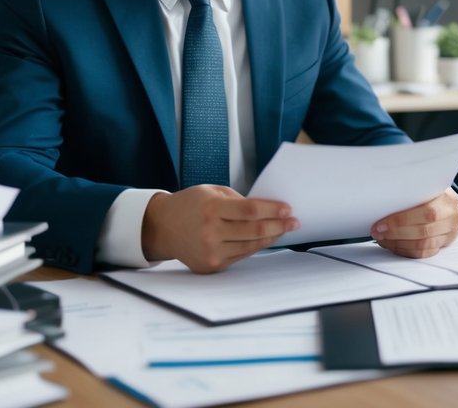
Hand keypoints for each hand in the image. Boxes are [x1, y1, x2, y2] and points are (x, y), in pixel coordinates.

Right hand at [141, 185, 298, 272]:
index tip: (288, 209)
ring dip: (271, 237)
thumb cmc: (189, 204)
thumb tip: (267, 209)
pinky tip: (266, 239)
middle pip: (255, 230)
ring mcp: (211, 251)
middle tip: (294, 222)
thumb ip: (238, 200)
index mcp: (211, 209)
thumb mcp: (212, 192)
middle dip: (279, 225)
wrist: (162, 227)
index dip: (272, 210)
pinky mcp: (212, 265)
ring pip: (251, 246)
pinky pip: (241, 255)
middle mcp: (211, 232)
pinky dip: (256, 246)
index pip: (250, 210)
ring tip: (284, 230)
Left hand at [371, 188, 457, 258]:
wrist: (447, 201)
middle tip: (378, 233)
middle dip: (395, 234)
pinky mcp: (444, 244)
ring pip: (422, 245)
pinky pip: (424, 253)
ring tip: (383, 239)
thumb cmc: (431, 192)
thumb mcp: (425, 185)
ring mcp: (450, 232)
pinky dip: (406, 251)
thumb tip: (382, 202)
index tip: (380, 224)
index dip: (401, 220)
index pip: (425, 212)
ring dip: (398, 244)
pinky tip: (394, 245)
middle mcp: (452, 216)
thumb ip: (410, 192)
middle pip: (423, 231)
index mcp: (448, 199)